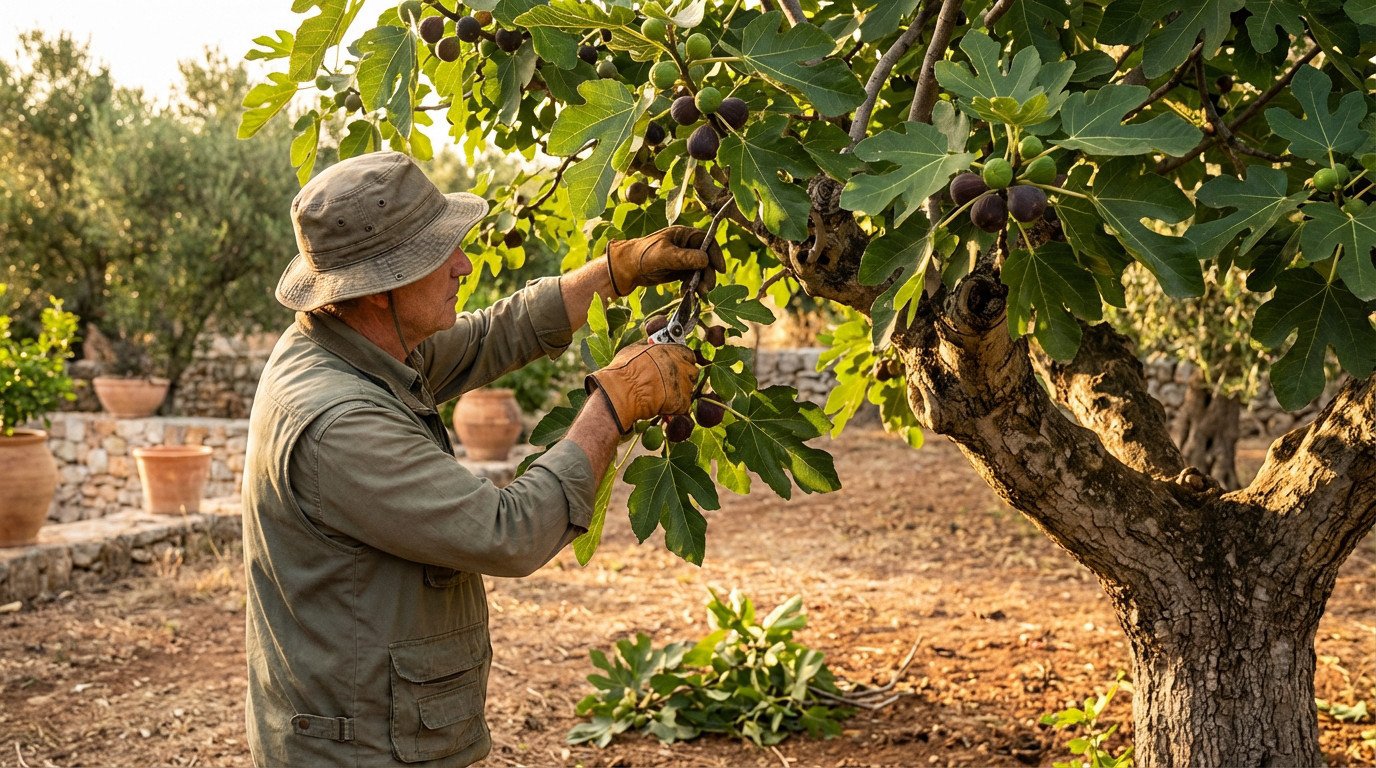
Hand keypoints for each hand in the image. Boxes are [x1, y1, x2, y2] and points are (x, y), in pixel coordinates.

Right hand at [584, 342, 696, 434]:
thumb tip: (649, 345)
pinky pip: (683, 405)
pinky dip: (675, 407)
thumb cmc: (625, 370)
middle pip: (692, 371)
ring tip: (663, 396)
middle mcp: (681, 366)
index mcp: (672, 351)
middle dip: (684, 377)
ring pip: (689, 389)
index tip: (676, 365)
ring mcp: (683, 385)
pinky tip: (662, 406)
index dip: (682, 361)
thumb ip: (648, 348)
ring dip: (679, 392)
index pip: (688, 354)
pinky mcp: (682, 402)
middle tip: (670, 382)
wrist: (623, 391)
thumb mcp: (635, 350)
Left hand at [605, 225, 725, 296]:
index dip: (715, 254)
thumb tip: (705, 260)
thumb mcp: (663, 255)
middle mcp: (685, 245)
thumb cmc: (643, 255)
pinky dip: (693, 285)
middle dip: (708, 272)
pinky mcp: (679, 271)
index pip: (706, 241)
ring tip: (699, 292)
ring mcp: (683, 259)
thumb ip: (684, 258)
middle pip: (706, 258)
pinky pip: (692, 278)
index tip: (720, 268)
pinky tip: (689, 292)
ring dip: (702, 281)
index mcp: (683, 234)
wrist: (626, 268)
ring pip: (700, 270)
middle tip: (707, 287)